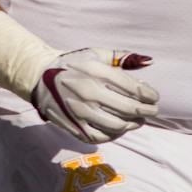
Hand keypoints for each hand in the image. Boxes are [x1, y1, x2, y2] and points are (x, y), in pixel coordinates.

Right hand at [33, 49, 158, 143]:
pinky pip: (100, 136)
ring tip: (136, 120)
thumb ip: (122, 58)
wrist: (38, 77)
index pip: (134, 89)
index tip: (153, 97)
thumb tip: (148, 61)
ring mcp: (80, 111)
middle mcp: (89, 92)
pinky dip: (114, 135)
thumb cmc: (71, 65)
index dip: (150, 96)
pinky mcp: (72, 125)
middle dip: (146, 111)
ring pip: (118, 125)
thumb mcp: (95, 54)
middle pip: (130, 109)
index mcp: (96, 72)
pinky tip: (118, 128)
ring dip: (133, 124)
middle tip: (150, 111)